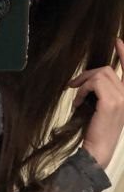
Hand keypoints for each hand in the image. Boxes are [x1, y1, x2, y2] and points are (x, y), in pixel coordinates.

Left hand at [70, 38, 123, 168]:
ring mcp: (123, 97)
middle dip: (87, 74)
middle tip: (73, 85)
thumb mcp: (102, 109)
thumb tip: (90, 80)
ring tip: (77, 99)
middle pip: (107, 70)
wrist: (98, 151)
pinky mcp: (112, 101)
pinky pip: (94, 83)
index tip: (118, 41)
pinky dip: (82, 91)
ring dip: (83, 84)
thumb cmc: (97, 133)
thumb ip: (103, 93)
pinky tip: (77, 104)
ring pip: (100, 74)